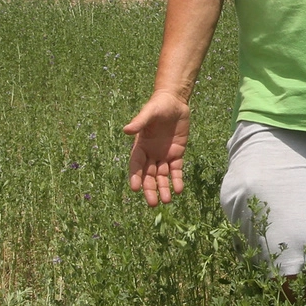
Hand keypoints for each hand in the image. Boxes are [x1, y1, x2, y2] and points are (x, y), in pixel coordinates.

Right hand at [123, 90, 190, 206]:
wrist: (175, 102)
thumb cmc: (158, 105)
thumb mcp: (149, 112)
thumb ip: (139, 122)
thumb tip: (126, 130)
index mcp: (140, 146)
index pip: (136, 166)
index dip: (135, 177)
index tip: (135, 189)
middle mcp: (150, 154)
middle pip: (148, 176)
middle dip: (150, 189)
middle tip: (153, 204)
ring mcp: (164, 156)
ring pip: (162, 176)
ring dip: (164, 188)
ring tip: (166, 201)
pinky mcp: (177, 154)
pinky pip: (176, 170)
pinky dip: (177, 180)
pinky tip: (179, 190)